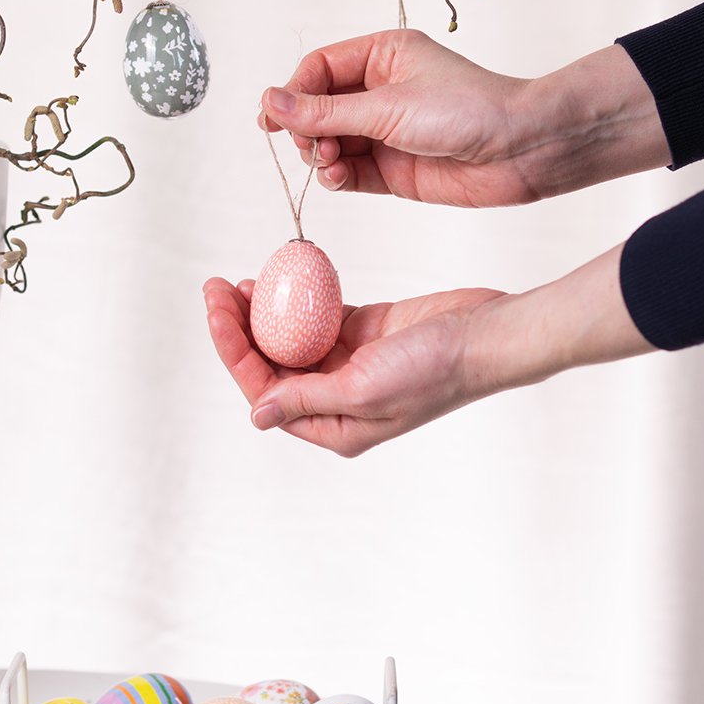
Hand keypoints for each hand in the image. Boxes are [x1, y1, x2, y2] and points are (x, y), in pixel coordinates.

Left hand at [204, 246, 653, 455]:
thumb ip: (308, 398)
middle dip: (238, 328)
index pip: (265, 391)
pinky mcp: (363, 331)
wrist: (488, 335)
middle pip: (270, 364)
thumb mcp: (365, 389)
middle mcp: (335, 399)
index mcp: (333, 426)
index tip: (217, 313)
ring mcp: (348, 364)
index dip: (234, 352)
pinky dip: (294, 298)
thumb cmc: (436, 369)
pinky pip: (316, 316)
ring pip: (288, 338)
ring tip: (237, 282)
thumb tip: (256, 415)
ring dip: (261, 312)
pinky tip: (274, 277)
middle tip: (215, 288)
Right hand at [261, 30, 670, 205]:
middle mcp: (381, 91)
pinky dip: (337, 177)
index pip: (319, 68)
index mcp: (382, 55)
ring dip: (321, 156)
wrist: (521, 151)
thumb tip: (271, 102)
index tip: (273, 119)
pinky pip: (349, 171)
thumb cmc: (469, 110)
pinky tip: (339, 178)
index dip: (293, 92)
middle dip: (308, 130)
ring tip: (331, 164)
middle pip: (319, 108)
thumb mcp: (386, 106)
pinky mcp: (394, 168)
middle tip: (314, 147)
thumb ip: (324, 111)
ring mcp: (386, 131)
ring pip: (330, 143)